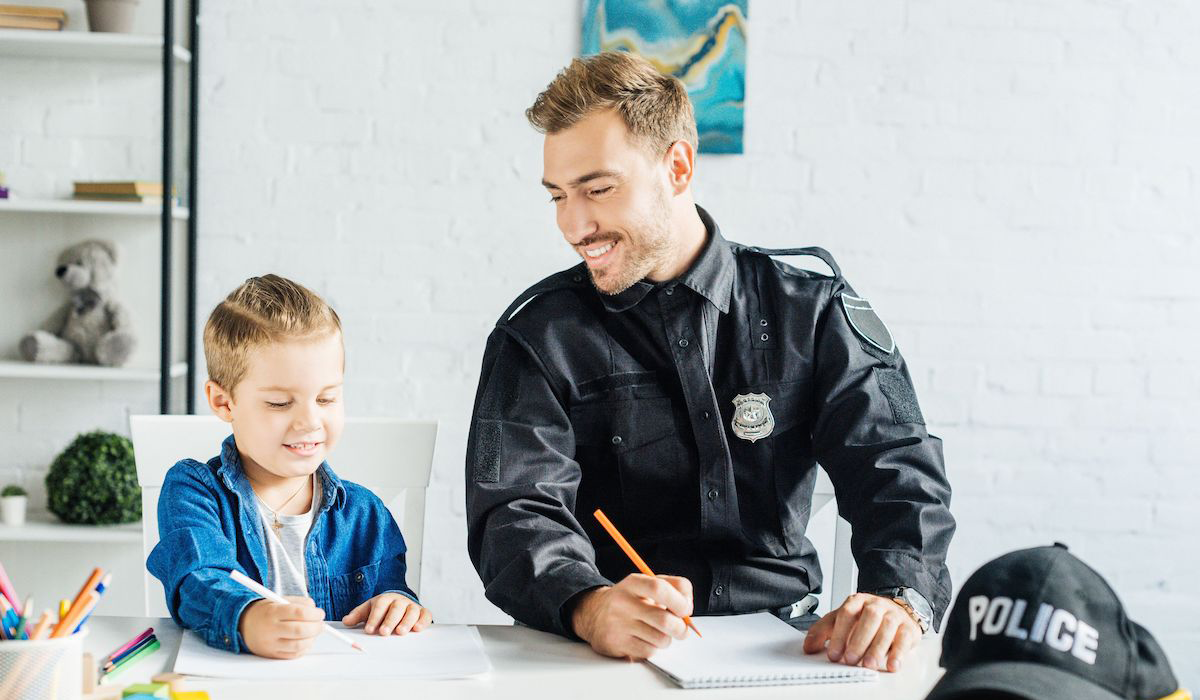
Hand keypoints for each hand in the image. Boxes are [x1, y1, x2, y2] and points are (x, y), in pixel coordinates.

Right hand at [239, 595, 325, 658]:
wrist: (244, 625)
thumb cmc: (266, 611)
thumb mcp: (279, 600)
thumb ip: (299, 602)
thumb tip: (316, 610)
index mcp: (273, 612)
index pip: (299, 612)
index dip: (314, 614)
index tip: (320, 613)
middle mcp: (270, 629)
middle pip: (300, 631)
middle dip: (316, 627)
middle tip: (321, 624)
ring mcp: (270, 644)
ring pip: (298, 645)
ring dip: (312, 639)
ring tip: (313, 632)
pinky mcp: (272, 654)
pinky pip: (293, 655)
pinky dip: (304, 648)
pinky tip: (305, 641)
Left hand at [342, 593, 431, 635]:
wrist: (400, 602)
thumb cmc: (383, 608)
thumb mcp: (369, 609)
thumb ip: (357, 615)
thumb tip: (346, 621)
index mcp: (385, 599)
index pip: (380, 606)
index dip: (374, 618)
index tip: (369, 629)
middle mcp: (400, 601)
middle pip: (396, 609)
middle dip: (390, 620)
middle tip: (384, 632)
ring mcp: (412, 606)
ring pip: (411, 612)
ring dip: (406, 622)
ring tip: (400, 632)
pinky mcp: (422, 612)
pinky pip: (425, 615)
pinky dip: (422, 621)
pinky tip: (417, 629)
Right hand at [570, 574, 693, 660]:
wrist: (594, 613)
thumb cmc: (631, 599)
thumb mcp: (648, 583)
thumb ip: (674, 588)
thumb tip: (688, 608)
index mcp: (633, 583)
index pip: (659, 588)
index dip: (679, 601)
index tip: (686, 610)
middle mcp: (622, 603)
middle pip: (664, 620)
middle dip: (681, 628)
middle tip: (680, 628)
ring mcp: (617, 625)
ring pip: (660, 639)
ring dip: (666, 639)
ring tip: (657, 632)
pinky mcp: (615, 644)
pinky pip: (648, 652)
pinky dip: (653, 648)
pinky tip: (644, 639)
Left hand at [802, 593, 920, 671]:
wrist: (896, 610)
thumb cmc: (865, 618)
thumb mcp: (841, 620)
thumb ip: (823, 632)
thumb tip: (808, 646)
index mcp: (857, 601)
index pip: (847, 613)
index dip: (839, 634)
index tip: (833, 653)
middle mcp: (876, 605)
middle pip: (869, 618)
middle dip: (859, 640)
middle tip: (850, 659)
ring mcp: (894, 615)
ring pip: (887, 627)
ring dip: (877, 648)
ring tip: (868, 664)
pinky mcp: (908, 628)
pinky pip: (905, 639)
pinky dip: (898, 653)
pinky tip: (891, 665)